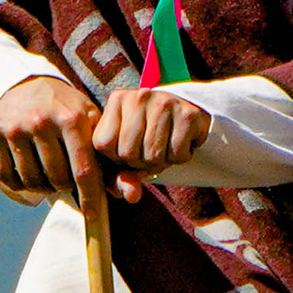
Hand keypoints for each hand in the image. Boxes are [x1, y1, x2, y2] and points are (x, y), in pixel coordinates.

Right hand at [0, 77, 137, 203]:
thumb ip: (110, 161)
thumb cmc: (66, 109)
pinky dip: (21, 184)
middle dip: (66, 186)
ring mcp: (14, 128)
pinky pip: (8, 178)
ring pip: (33, 181)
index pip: (83, 169)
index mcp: (70, 117)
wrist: (24, 84)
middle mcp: (40, 121)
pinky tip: (29, 171)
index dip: (89, 197)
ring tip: (49, 173)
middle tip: (67, 177)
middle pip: (57, 179)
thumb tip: (130, 196)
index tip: (94, 216)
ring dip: (44, 186)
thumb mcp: (91, 125)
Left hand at [92, 87, 210, 178]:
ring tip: (164, 146)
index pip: (104, 145)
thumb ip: (121, 176)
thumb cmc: (148, 135)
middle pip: (129, 152)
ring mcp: (165, 102)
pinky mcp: (188, 114)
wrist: (186, 114)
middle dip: (140, 162)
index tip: (129, 148)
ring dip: (161, 161)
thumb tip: (132, 196)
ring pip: (153, 155)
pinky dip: (179, 158)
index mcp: (117, 100)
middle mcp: (139, 96)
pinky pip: (177, 154)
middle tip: (149, 150)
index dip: (117, 157)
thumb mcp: (127, 151)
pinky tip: (179, 143)